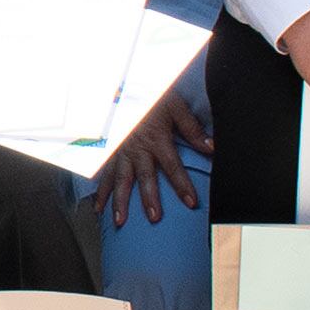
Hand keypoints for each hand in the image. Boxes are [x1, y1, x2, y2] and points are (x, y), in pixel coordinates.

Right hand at [96, 87, 211, 227]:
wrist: (125, 87)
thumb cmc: (152, 98)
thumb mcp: (175, 107)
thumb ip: (192, 129)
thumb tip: (211, 147)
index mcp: (155, 139)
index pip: (172, 166)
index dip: (182, 185)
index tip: (191, 203)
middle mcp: (136, 148)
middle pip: (144, 177)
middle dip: (149, 199)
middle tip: (154, 218)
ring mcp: (120, 151)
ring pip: (120, 179)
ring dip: (119, 201)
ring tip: (120, 221)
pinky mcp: (109, 152)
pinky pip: (103, 174)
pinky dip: (100, 192)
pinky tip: (98, 208)